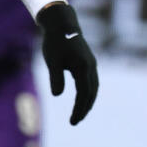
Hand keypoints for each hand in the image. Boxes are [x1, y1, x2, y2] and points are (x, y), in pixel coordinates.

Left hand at [36, 2, 98, 123]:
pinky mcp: (88, 61)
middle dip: (84, 108)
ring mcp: (91, 63)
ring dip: (88, 101)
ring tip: (80, 113)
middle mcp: (91, 66)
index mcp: (83, 67)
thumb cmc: (55, 42)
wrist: (63, 24)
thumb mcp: (52, 61)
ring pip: (94, 87)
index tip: (72, 122)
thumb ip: (56, 77)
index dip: (79, 109)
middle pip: (91, 92)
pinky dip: (89, 92)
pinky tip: (82, 97)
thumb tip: (57, 95)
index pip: (83, 94)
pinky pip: (92, 81)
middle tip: (75, 121)